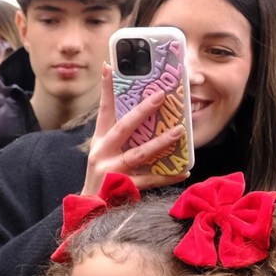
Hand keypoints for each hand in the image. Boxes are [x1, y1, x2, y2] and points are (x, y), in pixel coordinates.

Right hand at [81, 62, 189, 195]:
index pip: (103, 110)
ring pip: (139, 153)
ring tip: (178, 131)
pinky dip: (168, 175)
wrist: (91, 210)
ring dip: (160, 142)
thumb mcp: (103, 153)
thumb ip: (118, 134)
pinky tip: (184, 170)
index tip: (110, 66)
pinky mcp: (123, 188)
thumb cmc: (104, 177)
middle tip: (161, 95)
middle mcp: (102, 153)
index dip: (106, 88)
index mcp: (99, 141)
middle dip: (143, 110)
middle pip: (123, 127)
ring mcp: (111, 171)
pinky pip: (150, 180)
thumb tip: (142, 113)